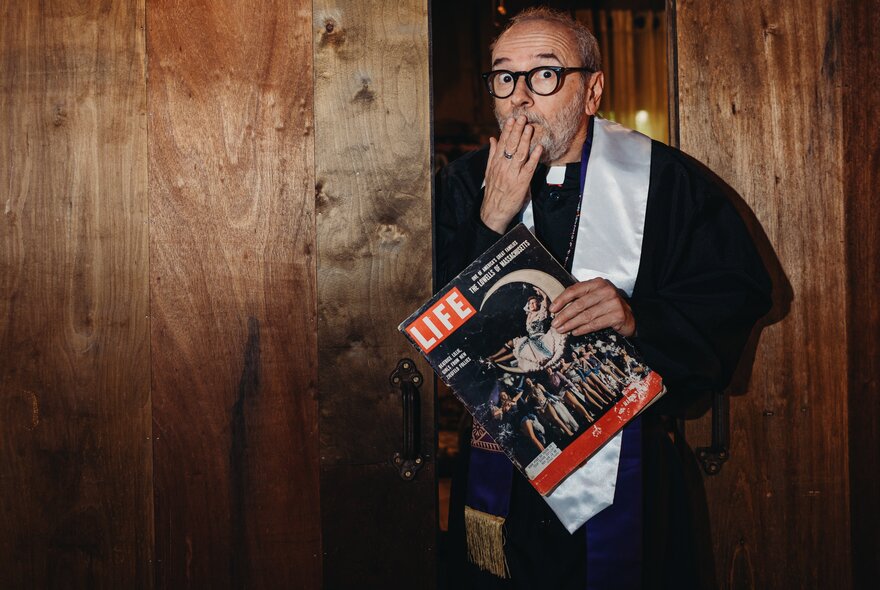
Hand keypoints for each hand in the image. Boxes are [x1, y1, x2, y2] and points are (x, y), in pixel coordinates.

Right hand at [480, 115, 542, 232]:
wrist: (494, 210)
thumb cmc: (493, 191)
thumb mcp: (489, 171)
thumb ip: (492, 154)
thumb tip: (492, 139)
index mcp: (496, 162)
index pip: (502, 143)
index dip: (507, 130)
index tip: (512, 119)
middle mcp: (503, 166)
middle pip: (511, 145)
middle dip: (517, 130)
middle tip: (522, 118)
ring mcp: (513, 174)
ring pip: (519, 154)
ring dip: (525, 140)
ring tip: (530, 128)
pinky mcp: (522, 182)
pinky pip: (529, 167)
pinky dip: (534, 157)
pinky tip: (539, 148)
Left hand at [549, 278, 635, 336]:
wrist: (630, 316)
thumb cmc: (607, 306)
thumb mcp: (595, 297)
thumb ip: (580, 298)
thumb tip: (557, 308)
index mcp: (597, 283)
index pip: (575, 290)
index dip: (562, 299)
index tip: (552, 309)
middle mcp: (606, 290)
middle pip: (579, 304)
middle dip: (564, 315)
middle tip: (555, 323)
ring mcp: (613, 303)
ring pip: (586, 315)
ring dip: (571, 324)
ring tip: (562, 330)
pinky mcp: (617, 315)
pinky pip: (595, 324)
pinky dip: (583, 329)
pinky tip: (575, 332)